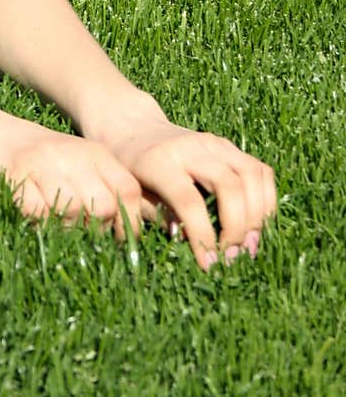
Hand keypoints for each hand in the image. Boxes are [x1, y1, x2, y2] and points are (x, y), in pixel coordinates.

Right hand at [0, 112, 143, 242]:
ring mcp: (43, 161)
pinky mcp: (15, 173)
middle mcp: (73, 153)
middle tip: (73, 227)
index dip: (129, 221)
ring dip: (63, 227)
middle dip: (93, 228)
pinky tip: (29, 212)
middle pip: (103, 205)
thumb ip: (101, 192)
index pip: (128, 190)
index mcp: (94, 152)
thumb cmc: (36, 161)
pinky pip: (38, 212)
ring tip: (50, 219)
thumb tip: (125, 236)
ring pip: (73, 210)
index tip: (119, 240)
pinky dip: (36, 221)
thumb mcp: (75, 167)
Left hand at [107, 114, 276, 269]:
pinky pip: (260, 170)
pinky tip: (258, 225)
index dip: (202, 235)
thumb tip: (190, 246)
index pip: (189, 200)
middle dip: (237, 227)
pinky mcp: (230, 145)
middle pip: (229, 185)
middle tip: (234, 258)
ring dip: (259, 215)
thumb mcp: (130, 195)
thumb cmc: (129, 170)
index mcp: (159, 161)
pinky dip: (266, 200)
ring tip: (250, 246)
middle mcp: (191, 146)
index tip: (209, 265)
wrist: (135, 131)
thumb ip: (157, 218)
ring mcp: (215, 142)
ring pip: (252, 174)